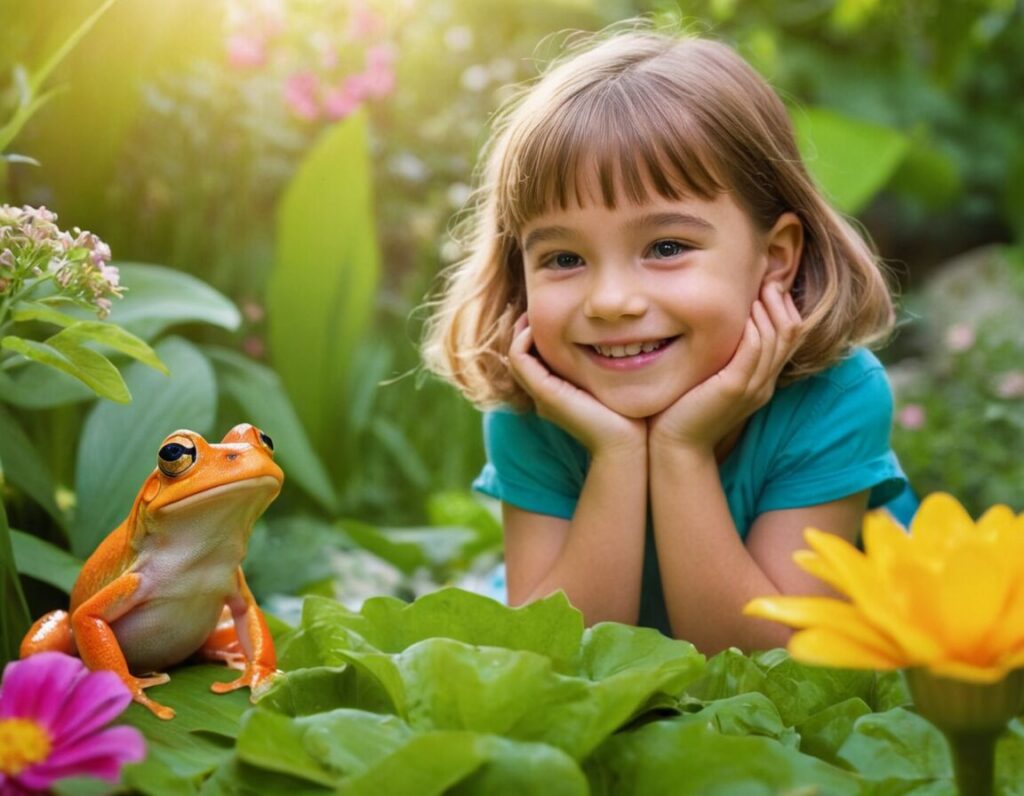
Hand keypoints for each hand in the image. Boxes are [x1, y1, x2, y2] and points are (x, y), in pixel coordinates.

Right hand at [507, 314, 645, 456]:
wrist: (626, 446)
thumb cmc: (630, 418)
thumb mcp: (616, 383)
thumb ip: (613, 365)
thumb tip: (630, 338)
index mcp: (557, 391)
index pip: (536, 355)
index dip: (537, 331)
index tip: (555, 310)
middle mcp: (544, 392)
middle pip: (521, 352)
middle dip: (525, 326)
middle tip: (537, 303)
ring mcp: (541, 393)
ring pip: (515, 353)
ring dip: (521, 328)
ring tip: (535, 310)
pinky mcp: (544, 392)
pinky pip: (519, 358)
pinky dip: (522, 339)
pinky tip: (540, 326)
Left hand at [648, 283, 802, 454]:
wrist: (676, 447)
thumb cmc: (684, 411)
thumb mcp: (709, 379)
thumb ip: (720, 358)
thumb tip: (715, 329)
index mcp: (761, 381)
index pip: (787, 339)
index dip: (784, 310)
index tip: (769, 286)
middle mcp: (763, 383)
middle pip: (790, 335)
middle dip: (782, 304)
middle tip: (770, 279)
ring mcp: (753, 386)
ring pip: (778, 339)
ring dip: (771, 309)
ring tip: (762, 287)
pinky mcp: (736, 388)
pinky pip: (756, 351)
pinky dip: (756, 328)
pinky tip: (748, 311)